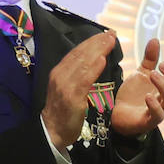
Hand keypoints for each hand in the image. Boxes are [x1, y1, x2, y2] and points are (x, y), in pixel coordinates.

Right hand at [41, 31, 114, 148]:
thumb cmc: (63, 110)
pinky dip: (93, 68)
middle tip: (111, 33)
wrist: (52, 130)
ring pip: (83, 63)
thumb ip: (76, 75)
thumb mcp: (67, 88)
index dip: (90, 42)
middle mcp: (60, 75)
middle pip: (80, 54)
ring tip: (110, 41)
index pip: (76, 52)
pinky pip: (84, 80)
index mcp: (59, 72)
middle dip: (96, 42)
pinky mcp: (72, 97)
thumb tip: (92, 60)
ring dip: (98, 50)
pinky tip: (103, 60)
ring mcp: (65, 85)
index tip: (104, 34)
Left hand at [111, 37, 163, 137]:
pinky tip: (147, 96)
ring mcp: (159, 110)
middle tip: (162, 65)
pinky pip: (158, 116)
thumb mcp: (141, 73)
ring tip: (152, 74)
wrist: (116, 113)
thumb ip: (150, 59)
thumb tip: (155, 39)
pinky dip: (155, 105)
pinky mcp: (147, 121)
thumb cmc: (133, 95)